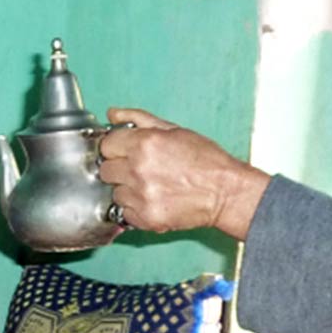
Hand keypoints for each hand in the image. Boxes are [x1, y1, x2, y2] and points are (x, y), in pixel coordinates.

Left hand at [97, 108, 272, 239]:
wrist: (225, 193)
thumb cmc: (206, 161)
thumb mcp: (174, 130)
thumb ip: (138, 119)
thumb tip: (113, 114)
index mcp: (144, 144)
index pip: (106, 145)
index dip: (116, 147)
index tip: (124, 151)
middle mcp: (138, 170)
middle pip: (105, 170)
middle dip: (119, 168)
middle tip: (140, 169)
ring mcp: (141, 196)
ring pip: (114, 193)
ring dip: (127, 190)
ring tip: (150, 186)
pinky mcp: (146, 218)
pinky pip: (125, 212)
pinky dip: (135, 208)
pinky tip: (153, 200)